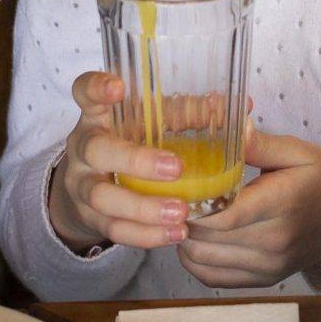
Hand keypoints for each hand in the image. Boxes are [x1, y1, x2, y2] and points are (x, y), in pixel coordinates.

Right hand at [45, 72, 193, 253]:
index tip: (118, 87)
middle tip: (176, 168)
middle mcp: (82, 149)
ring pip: (103, 198)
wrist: (87, 187)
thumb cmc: (126, 144)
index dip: (96, 88)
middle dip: (136, 161)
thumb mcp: (143, 124)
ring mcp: (82, 185)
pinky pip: (114, 229)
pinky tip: (175, 233)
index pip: (84, 92)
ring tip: (181, 211)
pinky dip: (145, 234)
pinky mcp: (89, 218)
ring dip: (144, 207)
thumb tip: (239, 103)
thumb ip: (182, 113)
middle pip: (95, 150)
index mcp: (96, 117)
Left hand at [177, 129, 320, 288]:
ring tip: (184, 215)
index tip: (181, 186)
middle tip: (175, 197)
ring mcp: (268, 265)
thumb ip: (259, 143)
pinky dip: (194, 260)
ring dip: (185, 239)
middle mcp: (274, 242)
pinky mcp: (263, 279)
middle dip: (182, 218)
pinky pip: (213, 277)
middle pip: (206, 239)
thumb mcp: (297, 151)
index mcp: (281, 204)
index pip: (222, 215)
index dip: (192, 204)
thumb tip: (232, 126)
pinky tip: (197, 238)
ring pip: (202, 261)